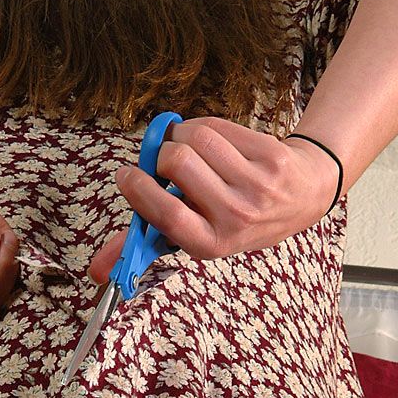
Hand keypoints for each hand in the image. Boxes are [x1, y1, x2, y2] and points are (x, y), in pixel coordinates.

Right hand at [87, 116, 339, 284]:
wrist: (301, 196)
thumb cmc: (235, 218)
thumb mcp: (195, 236)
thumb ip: (146, 244)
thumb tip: (96, 272)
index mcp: (210, 244)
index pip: (166, 214)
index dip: (139, 188)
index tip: (127, 174)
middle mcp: (236, 218)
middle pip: (176, 163)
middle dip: (161, 154)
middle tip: (164, 161)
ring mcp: (256, 186)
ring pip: (196, 139)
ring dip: (180, 135)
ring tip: (186, 146)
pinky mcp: (270, 156)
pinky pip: (218, 127)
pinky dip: (203, 126)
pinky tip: (209, 138)